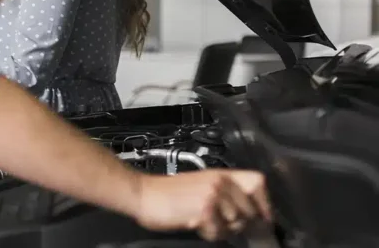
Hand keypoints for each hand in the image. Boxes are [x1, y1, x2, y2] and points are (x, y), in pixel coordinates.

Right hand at [135, 169, 272, 240]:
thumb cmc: (167, 193)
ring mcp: (213, 195)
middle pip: (250, 209)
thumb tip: (248, 211)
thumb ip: (224, 193)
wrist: (143, 194)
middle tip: (220, 224)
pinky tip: (195, 224)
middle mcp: (220, 181)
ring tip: (204, 223)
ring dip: (223, 229)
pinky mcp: (204, 209)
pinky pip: (220, 231)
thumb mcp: (201, 185)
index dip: (264, 202)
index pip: (258, 182)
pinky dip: (209, 233)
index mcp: (220, 174)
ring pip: (236, 222)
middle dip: (239, 222)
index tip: (261, 217)